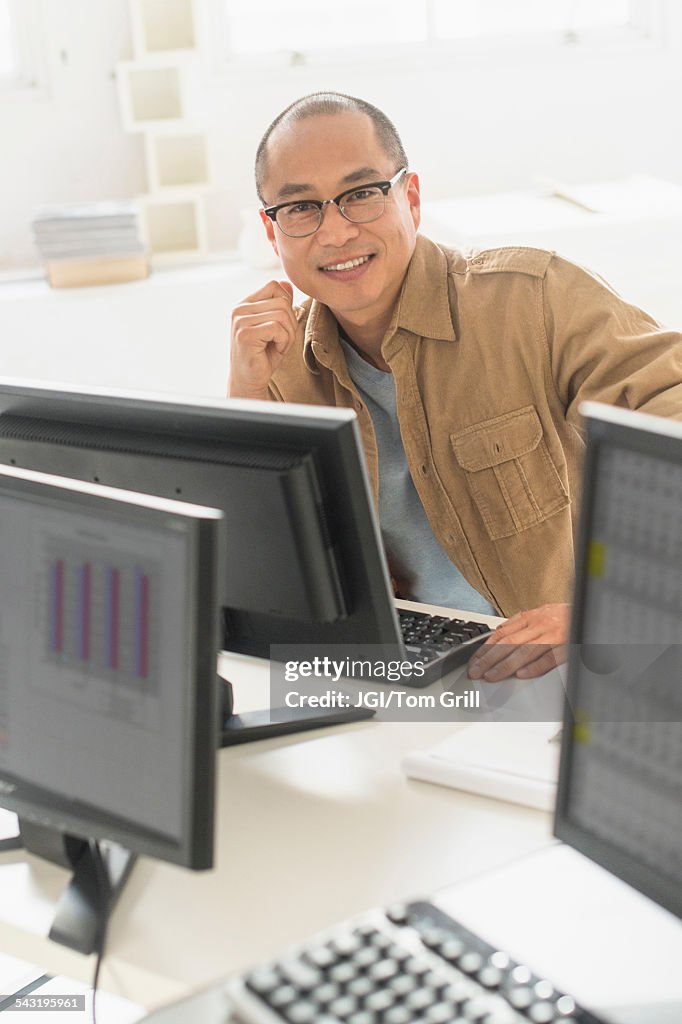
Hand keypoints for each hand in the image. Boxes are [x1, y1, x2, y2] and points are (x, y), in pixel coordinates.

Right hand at [228, 280, 296, 398]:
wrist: (249, 382)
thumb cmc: (263, 356)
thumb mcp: (276, 327)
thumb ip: (280, 305)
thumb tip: (287, 283)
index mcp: (245, 304)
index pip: (274, 286)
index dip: (286, 305)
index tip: (280, 327)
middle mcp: (240, 309)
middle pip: (282, 301)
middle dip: (290, 324)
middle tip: (281, 341)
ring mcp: (240, 321)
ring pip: (282, 315)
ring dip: (288, 335)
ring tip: (277, 346)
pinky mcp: (245, 334)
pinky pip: (278, 328)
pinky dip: (284, 342)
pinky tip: (274, 351)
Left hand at [467, 603, 569, 681]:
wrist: (596, 608)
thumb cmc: (569, 616)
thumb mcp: (543, 614)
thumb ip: (523, 625)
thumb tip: (499, 634)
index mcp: (533, 617)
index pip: (503, 633)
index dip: (485, 648)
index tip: (474, 661)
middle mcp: (541, 624)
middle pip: (509, 643)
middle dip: (489, 659)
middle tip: (476, 672)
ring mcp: (555, 635)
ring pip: (525, 651)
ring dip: (505, 665)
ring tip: (492, 676)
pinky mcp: (569, 646)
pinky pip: (550, 658)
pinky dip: (535, 667)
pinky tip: (522, 675)